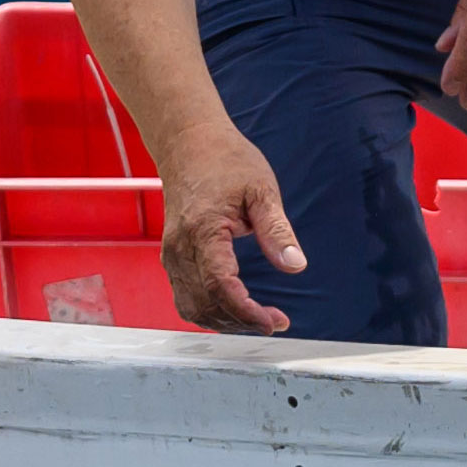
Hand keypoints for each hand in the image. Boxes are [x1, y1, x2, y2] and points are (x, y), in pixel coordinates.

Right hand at [159, 119, 306, 334]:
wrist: (188, 144)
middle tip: (275, 321)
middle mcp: (179, 248)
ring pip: (190, 306)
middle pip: (204, 304)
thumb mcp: (262, 190)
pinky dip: (209, 310)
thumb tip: (296, 265)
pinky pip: (185, 295)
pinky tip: (236, 308)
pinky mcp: (172, 256)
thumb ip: (277, 230)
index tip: (274, 322)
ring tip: (259, 318)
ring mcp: (171, 254)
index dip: (246, 311)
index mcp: (202, 232)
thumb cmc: (226, 162)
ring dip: (223, 321)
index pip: (219, 286)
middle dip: (239, 321)